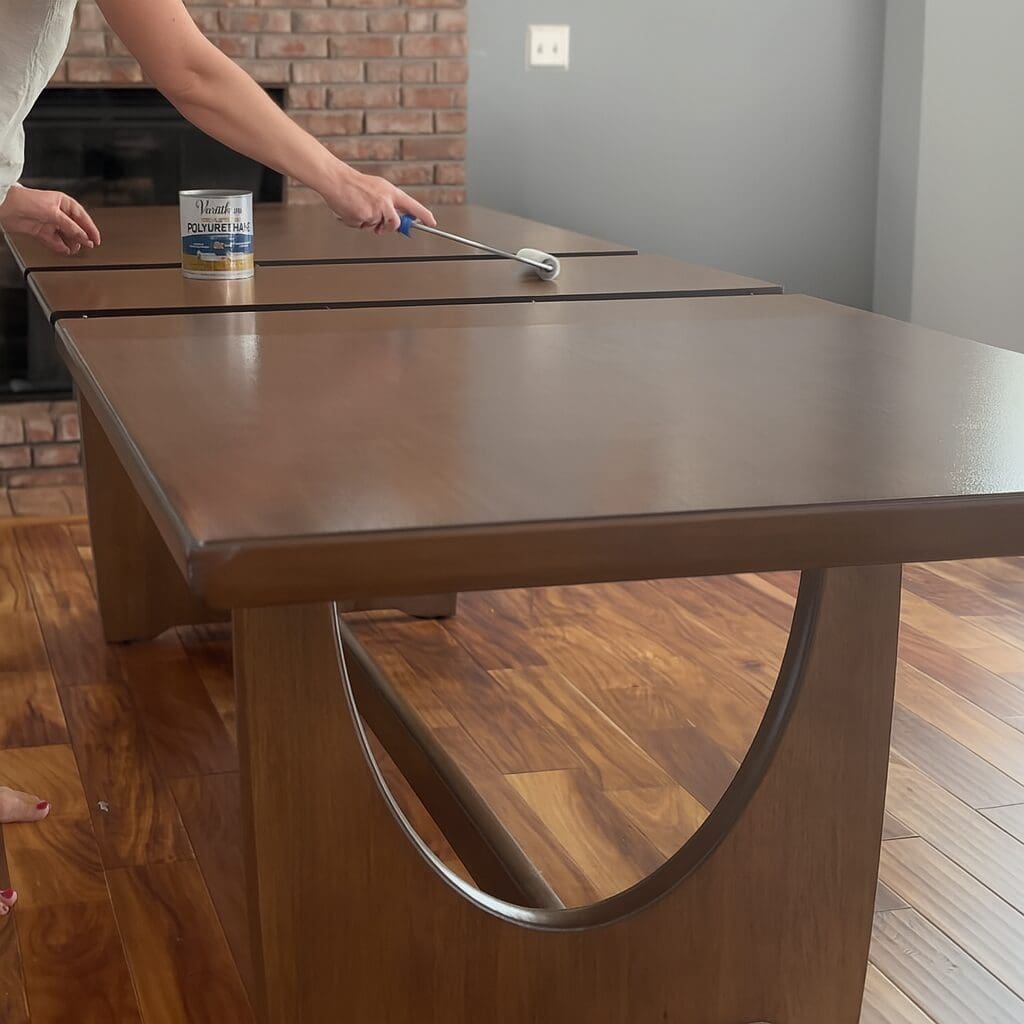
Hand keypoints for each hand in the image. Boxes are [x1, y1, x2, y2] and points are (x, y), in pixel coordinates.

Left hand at [0, 184, 101, 254]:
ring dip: (71, 243)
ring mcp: (49, 222)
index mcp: (63, 203)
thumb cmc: (27, 201)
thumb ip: (71, 227)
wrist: (7, 207)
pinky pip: (54, 242)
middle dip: (81, 237)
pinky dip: (59, 247)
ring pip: (65, 236)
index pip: (82, 217)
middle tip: (88, 245)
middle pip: (75, 227)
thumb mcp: (55, 213)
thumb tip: (84, 237)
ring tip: (76, 249)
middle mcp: (57, 212)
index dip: (90, 228)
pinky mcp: (41, 232)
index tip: (96, 239)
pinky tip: (64, 250)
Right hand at [321, 167, 436, 235]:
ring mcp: (375, 209)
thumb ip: (389, 203)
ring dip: (368, 224)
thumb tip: (397, 220)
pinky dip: (355, 222)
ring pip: (377, 227)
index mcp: (390, 192)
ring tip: (359, 209)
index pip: (412, 205)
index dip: (424, 215)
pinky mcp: (363, 217)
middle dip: (388, 227)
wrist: (336, 180)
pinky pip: (362, 227)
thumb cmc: (355, 184)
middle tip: (379, 224)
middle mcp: (385, 200)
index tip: (432, 222)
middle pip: (395, 224)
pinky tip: (351, 210)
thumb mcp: (378, 189)